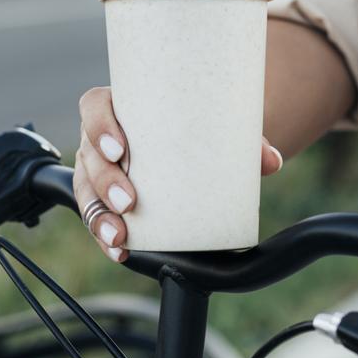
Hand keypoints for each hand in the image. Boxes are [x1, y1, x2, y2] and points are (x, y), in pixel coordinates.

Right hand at [73, 86, 283, 261]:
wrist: (203, 144)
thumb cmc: (203, 127)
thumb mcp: (221, 127)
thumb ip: (248, 142)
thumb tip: (271, 161)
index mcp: (122, 107)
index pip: (95, 107)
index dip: (100, 125)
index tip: (120, 147)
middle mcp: (103, 137)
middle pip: (89, 155)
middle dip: (105, 181)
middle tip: (131, 201)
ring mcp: (101, 169)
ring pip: (87, 190)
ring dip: (99, 216)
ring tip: (121, 236)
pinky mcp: (107, 198)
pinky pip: (96, 217)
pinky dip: (105, 236)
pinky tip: (120, 251)